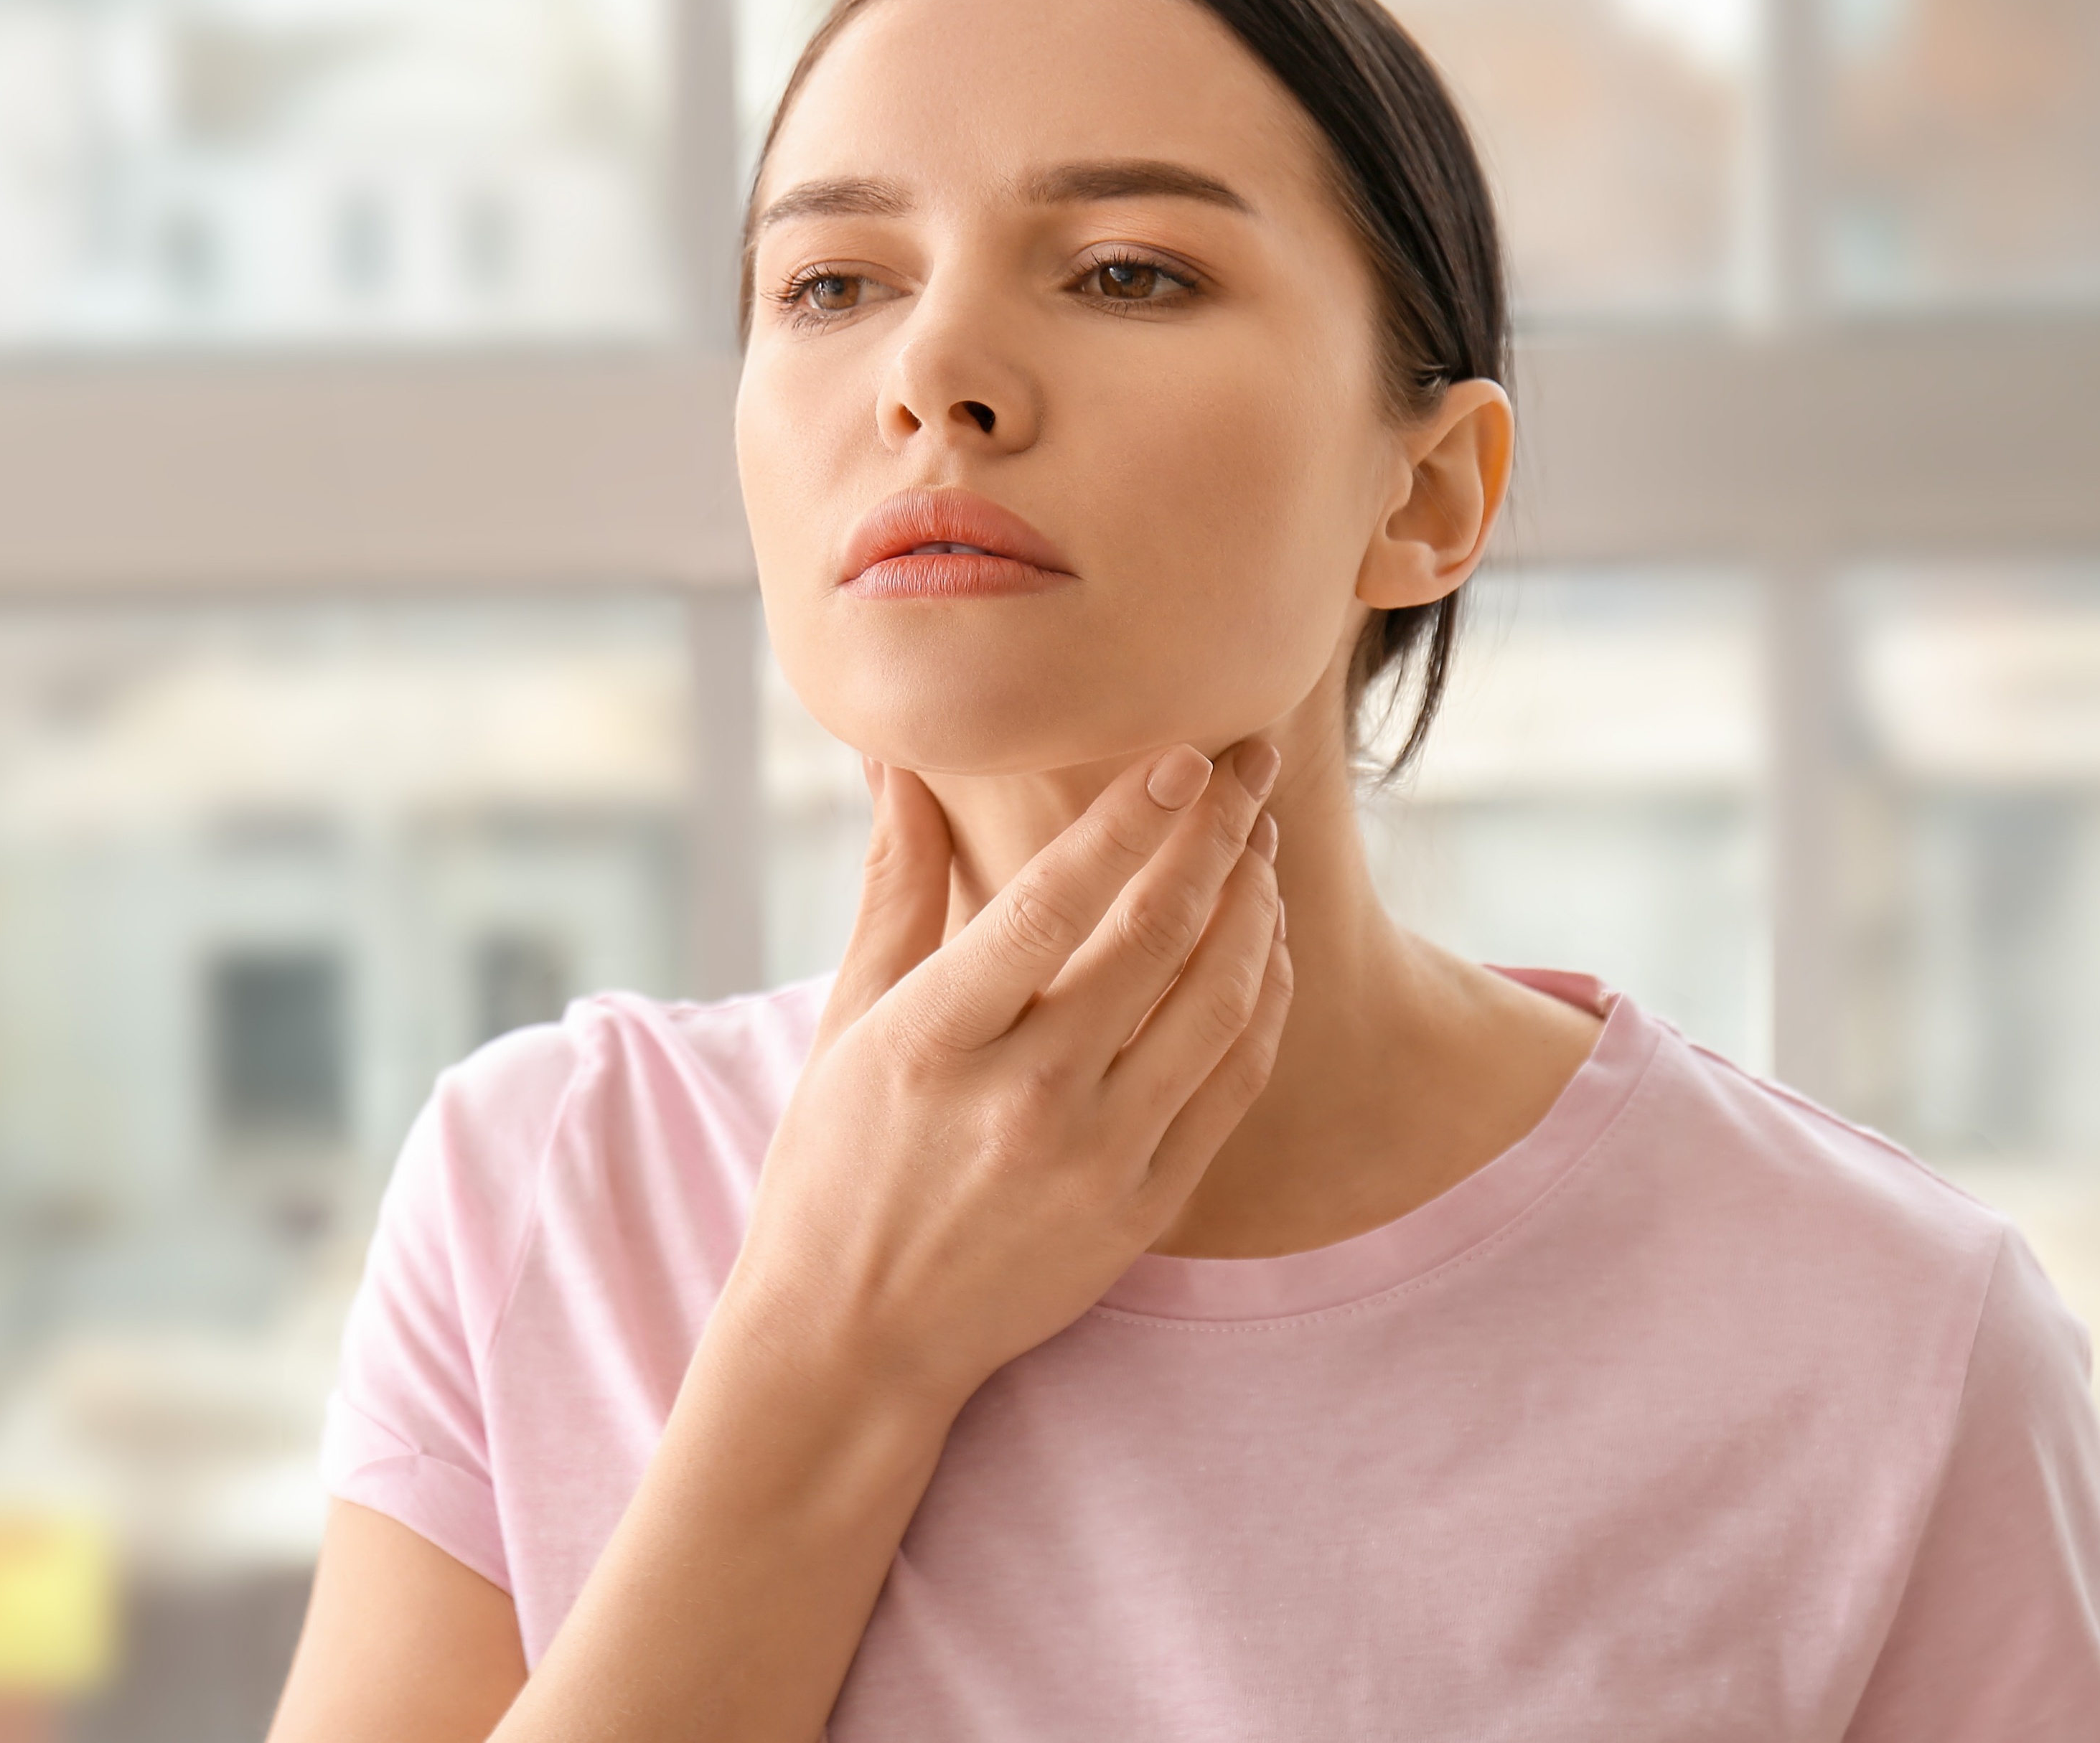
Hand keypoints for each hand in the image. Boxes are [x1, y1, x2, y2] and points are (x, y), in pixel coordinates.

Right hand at [715, 741, 1291, 1411]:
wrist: (852, 1344)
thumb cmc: (835, 1168)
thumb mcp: (845, 1023)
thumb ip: (892, 888)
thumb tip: (899, 762)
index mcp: (934, 1040)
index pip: (1054, 903)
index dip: (1132, 820)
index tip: (1186, 755)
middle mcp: (1022, 1099)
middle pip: (1157, 938)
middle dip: (1219, 837)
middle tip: (1249, 770)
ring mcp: (1095, 1160)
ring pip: (1219, 1004)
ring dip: (1255, 911)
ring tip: (1259, 847)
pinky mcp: (1143, 1210)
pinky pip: (1234, 1082)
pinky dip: (1264, 1002)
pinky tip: (1263, 947)